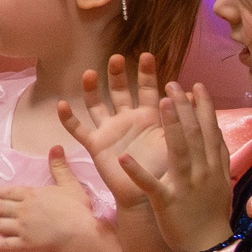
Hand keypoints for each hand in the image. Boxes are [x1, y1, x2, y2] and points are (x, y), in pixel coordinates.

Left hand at [0, 148, 98, 251]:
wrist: (80, 233)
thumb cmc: (77, 210)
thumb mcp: (69, 184)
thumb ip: (60, 167)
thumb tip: (56, 146)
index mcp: (31, 196)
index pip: (9, 192)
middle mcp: (22, 210)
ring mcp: (21, 228)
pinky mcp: (25, 244)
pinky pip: (4, 245)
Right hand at [60, 53, 166, 204]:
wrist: (150, 197)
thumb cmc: (165, 169)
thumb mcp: (175, 139)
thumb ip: (179, 116)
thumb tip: (189, 92)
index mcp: (149, 116)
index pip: (147, 88)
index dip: (147, 72)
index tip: (147, 55)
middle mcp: (127, 119)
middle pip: (119, 90)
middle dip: (118, 74)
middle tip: (117, 57)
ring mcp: (109, 130)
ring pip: (96, 104)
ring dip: (92, 89)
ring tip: (90, 73)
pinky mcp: (96, 145)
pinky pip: (78, 130)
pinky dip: (68, 119)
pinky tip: (62, 106)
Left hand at [116, 84, 235, 251]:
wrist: (208, 245)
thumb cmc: (211, 211)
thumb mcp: (221, 180)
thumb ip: (218, 156)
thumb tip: (217, 131)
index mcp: (213, 165)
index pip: (209, 130)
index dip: (203, 106)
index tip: (195, 85)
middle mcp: (202, 171)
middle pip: (194, 133)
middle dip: (184, 107)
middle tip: (172, 83)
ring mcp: (185, 185)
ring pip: (178, 150)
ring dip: (171, 125)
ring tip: (159, 102)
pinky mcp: (167, 201)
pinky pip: (150, 184)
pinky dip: (137, 171)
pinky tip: (123, 157)